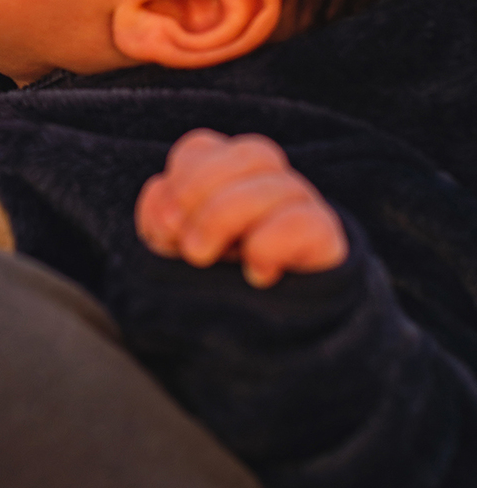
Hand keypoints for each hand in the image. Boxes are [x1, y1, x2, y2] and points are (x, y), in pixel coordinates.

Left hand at [135, 129, 347, 288]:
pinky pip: (303, 222)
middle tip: (185, 244)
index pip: (205, 148)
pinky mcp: (325, 242)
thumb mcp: (176, 253)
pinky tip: (255, 273)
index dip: (181, 178)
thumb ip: (163, 224)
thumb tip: (166, 208)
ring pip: (278, 183)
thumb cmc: (211, 286)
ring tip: (204, 259)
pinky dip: (269, 243)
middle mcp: (271, 185)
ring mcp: (303, 209)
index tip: (166, 227)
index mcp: (229, 177)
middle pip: (251, 153)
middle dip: (202, 190)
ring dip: (225, 216)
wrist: (265, 339)